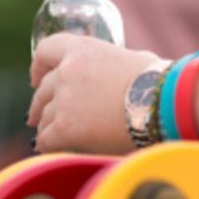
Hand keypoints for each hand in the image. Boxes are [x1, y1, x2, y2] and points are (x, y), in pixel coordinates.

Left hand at [28, 33, 159, 153]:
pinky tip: (50, 149)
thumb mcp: (132, 60)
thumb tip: (118, 75)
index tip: (36, 79)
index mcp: (82, 49)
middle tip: (37, 116)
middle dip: (40, 104)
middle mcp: (67, 71)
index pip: (46, 50)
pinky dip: (47, 145)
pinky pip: (46, 139)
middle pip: (43, 89)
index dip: (38, 66)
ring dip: (45, 126)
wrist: (163, 105)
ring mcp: (64, 99)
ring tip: (49, 135)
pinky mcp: (65, 127)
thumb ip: (113, 66)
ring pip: (43, 116)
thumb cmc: (159, 83)